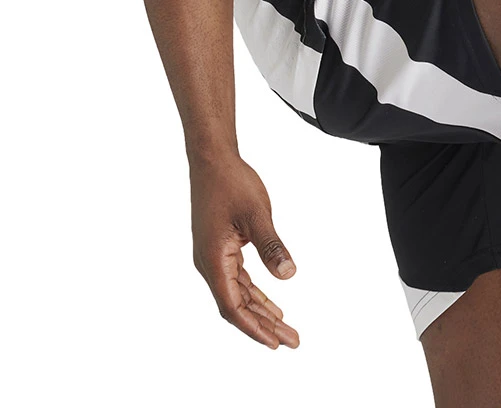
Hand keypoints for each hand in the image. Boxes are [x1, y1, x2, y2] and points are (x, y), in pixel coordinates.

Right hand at [190, 152, 299, 347]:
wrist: (212, 159)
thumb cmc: (231, 182)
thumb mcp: (257, 214)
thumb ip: (272, 246)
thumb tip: (288, 275)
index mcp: (213, 259)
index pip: (232, 305)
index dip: (253, 327)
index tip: (274, 343)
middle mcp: (209, 263)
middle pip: (236, 306)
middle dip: (262, 326)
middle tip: (291, 341)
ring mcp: (213, 257)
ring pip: (237, 294)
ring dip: (260, 311)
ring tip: (285, 328)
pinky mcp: (220, 248)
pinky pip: (237, 279)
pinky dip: (254, 293)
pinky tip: (271, 304)